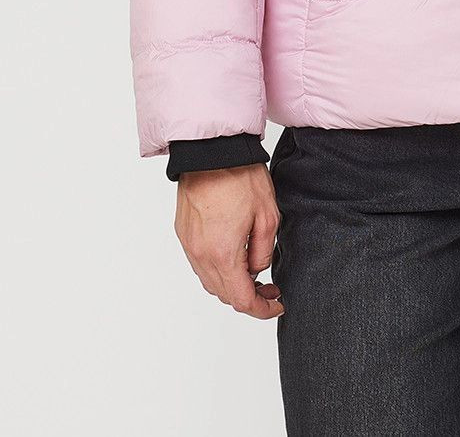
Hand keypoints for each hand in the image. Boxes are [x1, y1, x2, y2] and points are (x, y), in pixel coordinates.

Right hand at [174, 164, 284, 317]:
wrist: (211, 150)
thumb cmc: (240, 176)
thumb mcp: (268, 216)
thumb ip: (263, 253)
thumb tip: (256, 270)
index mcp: (223, 254)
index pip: (241, 299)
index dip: (261, 308)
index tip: (276, 303)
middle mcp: (200, 254)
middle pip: (223, 294)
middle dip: (248, 296)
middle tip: (270, 287)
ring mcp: (188, 244)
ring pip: (209, 281)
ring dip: (230, 283)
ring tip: (252, 270)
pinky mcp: (183, 232)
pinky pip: (199, 262)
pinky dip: (216, 267)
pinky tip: (233, 254)